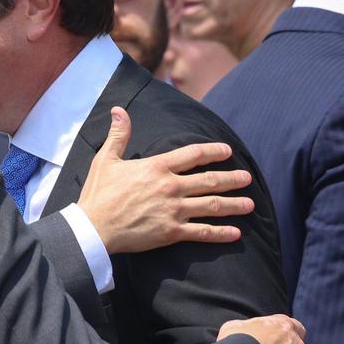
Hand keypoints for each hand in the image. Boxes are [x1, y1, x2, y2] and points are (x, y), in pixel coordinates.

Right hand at [77, 107, 254, 252]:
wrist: (93, 228)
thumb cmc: (98, 194)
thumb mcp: (105, 159)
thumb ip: (118, 135)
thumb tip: (119, 110)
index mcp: (157, 167)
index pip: (193, 154)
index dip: (213, 151)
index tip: (227, 151)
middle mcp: (170, 186)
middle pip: (210, 180)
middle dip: (232, 179)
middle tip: (247, 178)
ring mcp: (173, 210)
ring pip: (213, 205)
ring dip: (234, 204)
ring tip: (250, 205)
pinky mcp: (171, 232)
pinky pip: (203, 232)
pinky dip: (221, 233)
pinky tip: (236, 233)